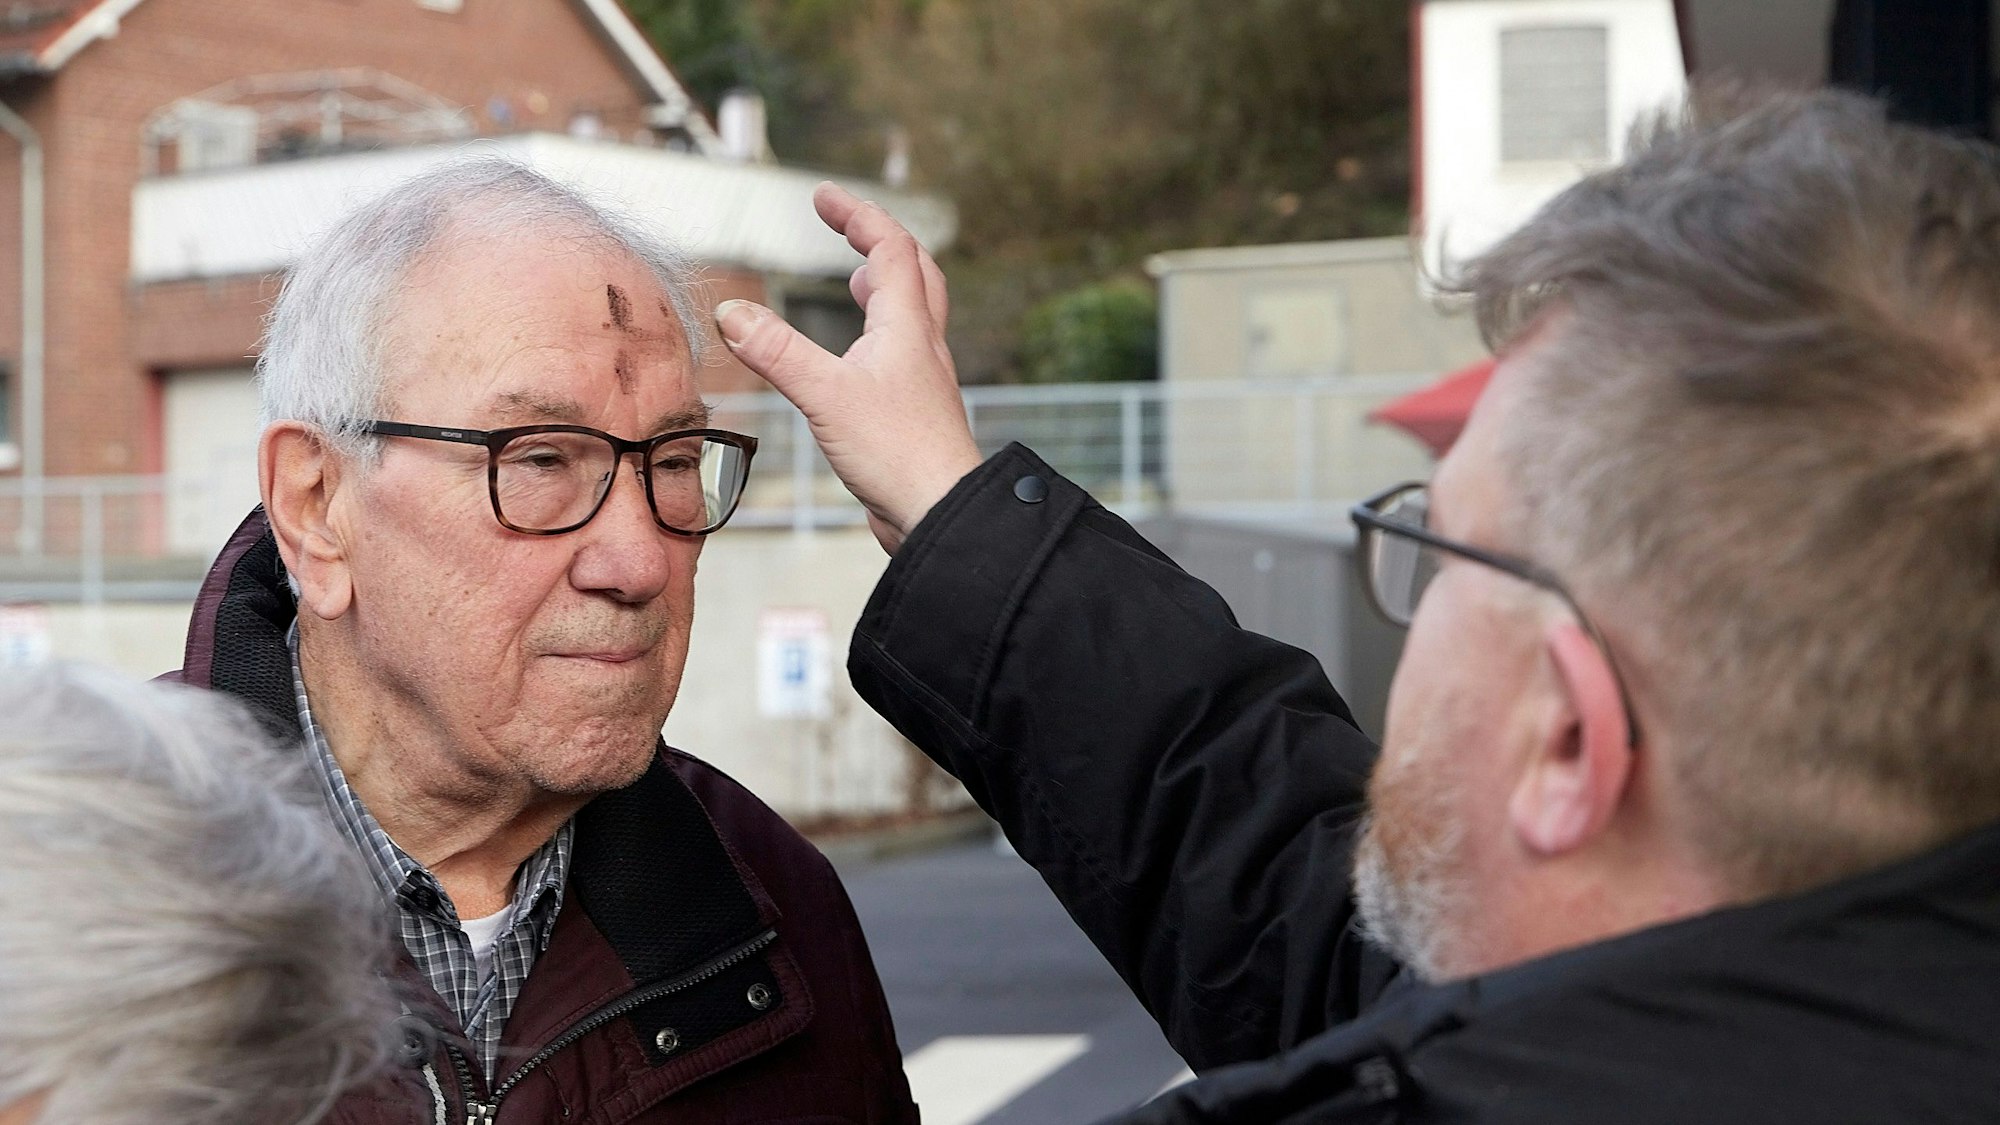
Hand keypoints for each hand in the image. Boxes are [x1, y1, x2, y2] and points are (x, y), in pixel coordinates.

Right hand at [715, 182, 984, 553]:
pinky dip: (880, 337)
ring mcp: (923, 380)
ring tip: (858, 283)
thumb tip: (731, 310)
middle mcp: (922, 346)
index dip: (857, 215)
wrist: (941, 513)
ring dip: (886, 289)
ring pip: (914, 316)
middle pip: (915, 273)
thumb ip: (777, 351)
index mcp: (907, 327)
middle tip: (847, 227)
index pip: (889, 248)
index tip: (823, 197)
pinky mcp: (915, 414)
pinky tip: (858, 362)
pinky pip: (902, 357)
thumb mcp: (824, 395)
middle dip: (879, 241)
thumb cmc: (899, 454)